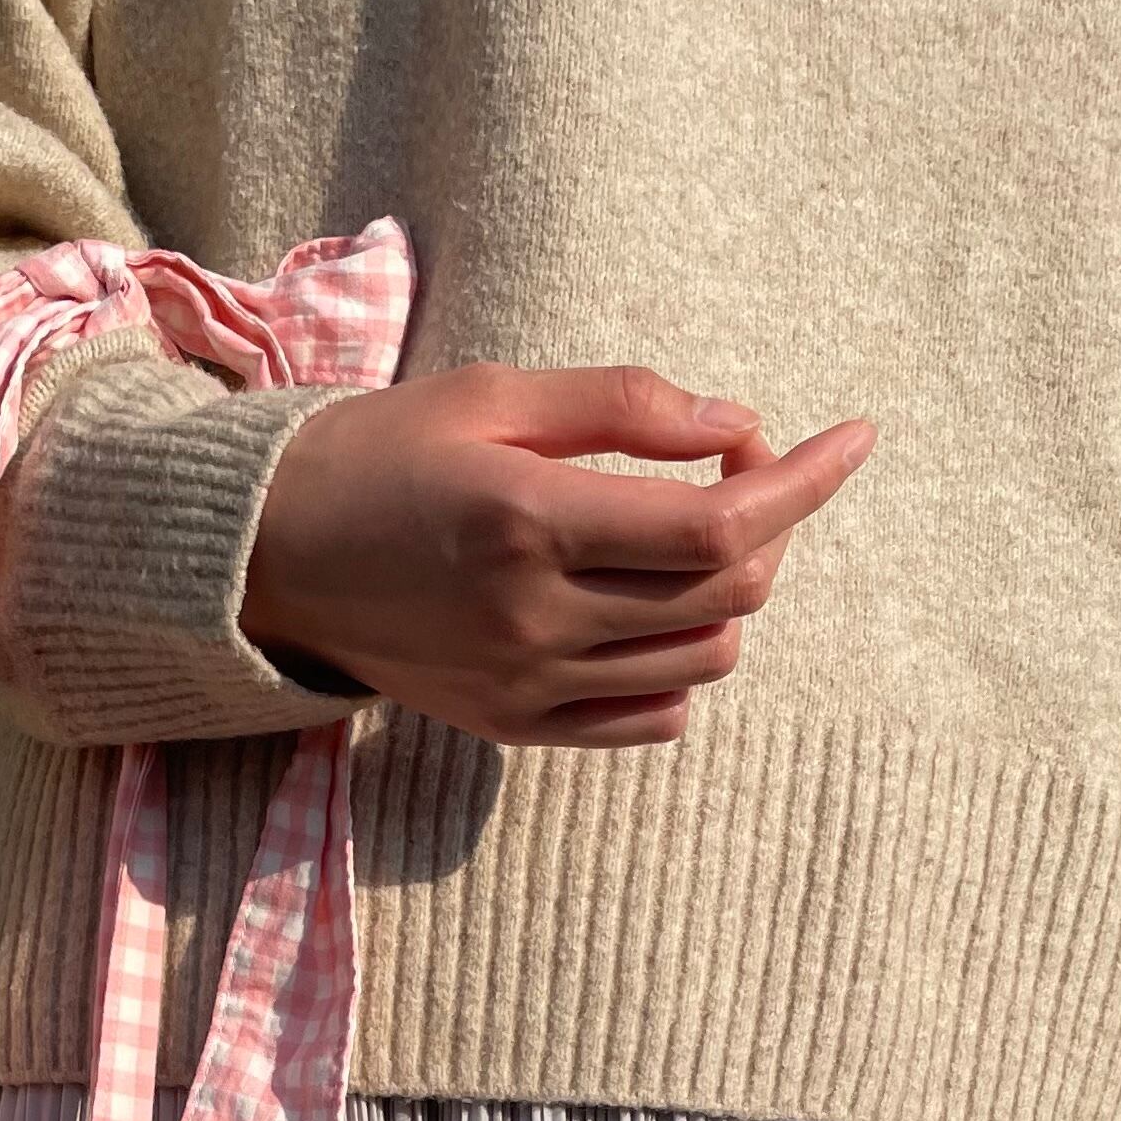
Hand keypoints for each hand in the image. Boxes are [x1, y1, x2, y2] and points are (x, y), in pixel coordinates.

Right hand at [239, 360, 875, 747]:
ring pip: (703, 659)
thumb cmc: (381, 454)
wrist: (270, 558)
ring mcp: (526, 685)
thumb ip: (622, 407)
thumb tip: (741, 427)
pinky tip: (650, 616)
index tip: (850, 440)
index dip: (804, 483)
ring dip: (727, 596)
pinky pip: (650, 718)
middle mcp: (534, 617)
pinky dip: (681, 668)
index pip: (717, 526)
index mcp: (530, 521)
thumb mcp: (494, 394)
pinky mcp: (513, 726)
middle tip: (733, 476)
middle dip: (766, 527)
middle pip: (726, 595)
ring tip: (683, 543)